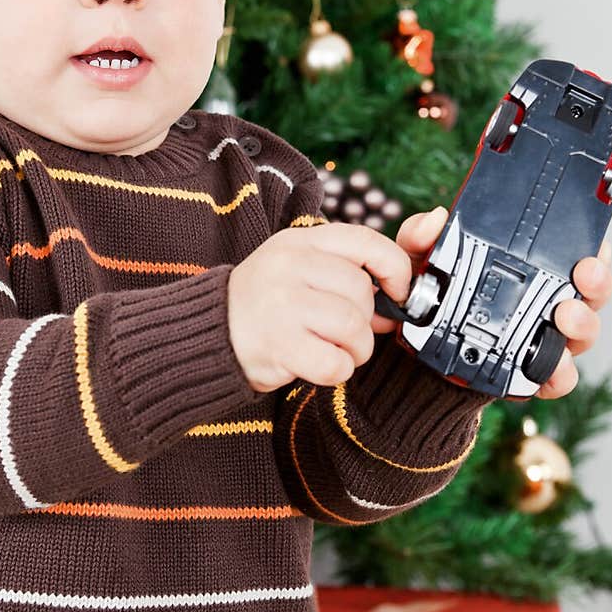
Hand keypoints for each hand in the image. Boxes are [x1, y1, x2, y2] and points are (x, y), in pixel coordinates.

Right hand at [228, 223, 413, 393]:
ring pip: (353, 327)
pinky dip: (337, 370)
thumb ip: (346, 272)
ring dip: (356, 348)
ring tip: (336, 350)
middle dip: (367, 320)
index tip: (399, 291)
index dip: (395, 268)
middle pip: (362, 291)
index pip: (365, 241)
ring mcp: (282, 304)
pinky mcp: (278, 345)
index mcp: (299, 241)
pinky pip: (334, 363)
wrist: (210, 331)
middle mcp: (289, 266)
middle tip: (347, 332)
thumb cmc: (266, 300)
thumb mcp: (298, 266)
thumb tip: (401, 299)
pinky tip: (319, 364)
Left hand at [373, 206, 611, 398]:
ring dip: (583, 322)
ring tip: (566, 314)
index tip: (596, 243)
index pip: (570, 256)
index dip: (593, 249)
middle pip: (589, 292)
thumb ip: (420, 237)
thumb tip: (436, 220)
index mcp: (526, 271)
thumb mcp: (419, 263)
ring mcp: (540, 341)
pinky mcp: (528, 375)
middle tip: (584, 273)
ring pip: (581, 332)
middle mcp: (542, 304)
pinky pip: (557, 378)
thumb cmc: (427, 301)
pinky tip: (553, 366)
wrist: (412, 356)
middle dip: (597, 282)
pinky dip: (560, 373)